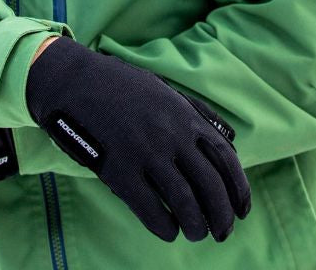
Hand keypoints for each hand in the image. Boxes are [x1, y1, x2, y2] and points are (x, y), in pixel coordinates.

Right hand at [25, 36, 251, 241]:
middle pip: (210, 185)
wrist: (73, 81)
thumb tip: (231, 142)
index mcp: (185, 117)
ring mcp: (144, 153)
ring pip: (184, 201)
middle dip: (222, 215)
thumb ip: (199, 114)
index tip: (242, 211)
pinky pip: (149, 208)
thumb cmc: (120, 87)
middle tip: (222, 232)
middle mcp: (171, 135)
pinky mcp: (118, 169)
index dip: (239, 190)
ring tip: (197, 235)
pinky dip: (165, 227)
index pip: (226, 160)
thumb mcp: (165, 90)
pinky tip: (168, 231)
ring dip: (196, 226)